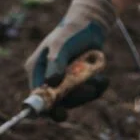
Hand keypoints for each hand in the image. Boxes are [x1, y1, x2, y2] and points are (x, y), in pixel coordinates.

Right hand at [23, 0, 113, 117]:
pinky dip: (96, 89)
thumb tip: (52, 83)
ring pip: (74, 99)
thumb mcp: (61, 45)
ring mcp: (62, 80)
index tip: (60, 114)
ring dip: (89, 92)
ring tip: (101, 78)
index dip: (47, 106)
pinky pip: (85, 94)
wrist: (90, 25)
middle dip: (76, 97)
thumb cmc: (71, 32)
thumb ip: (56, 63)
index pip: (37, 94)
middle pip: (57, 101)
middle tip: (90, 87)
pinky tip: (103, 79)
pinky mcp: (77, 81)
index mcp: (36, 69)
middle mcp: (47, 77)